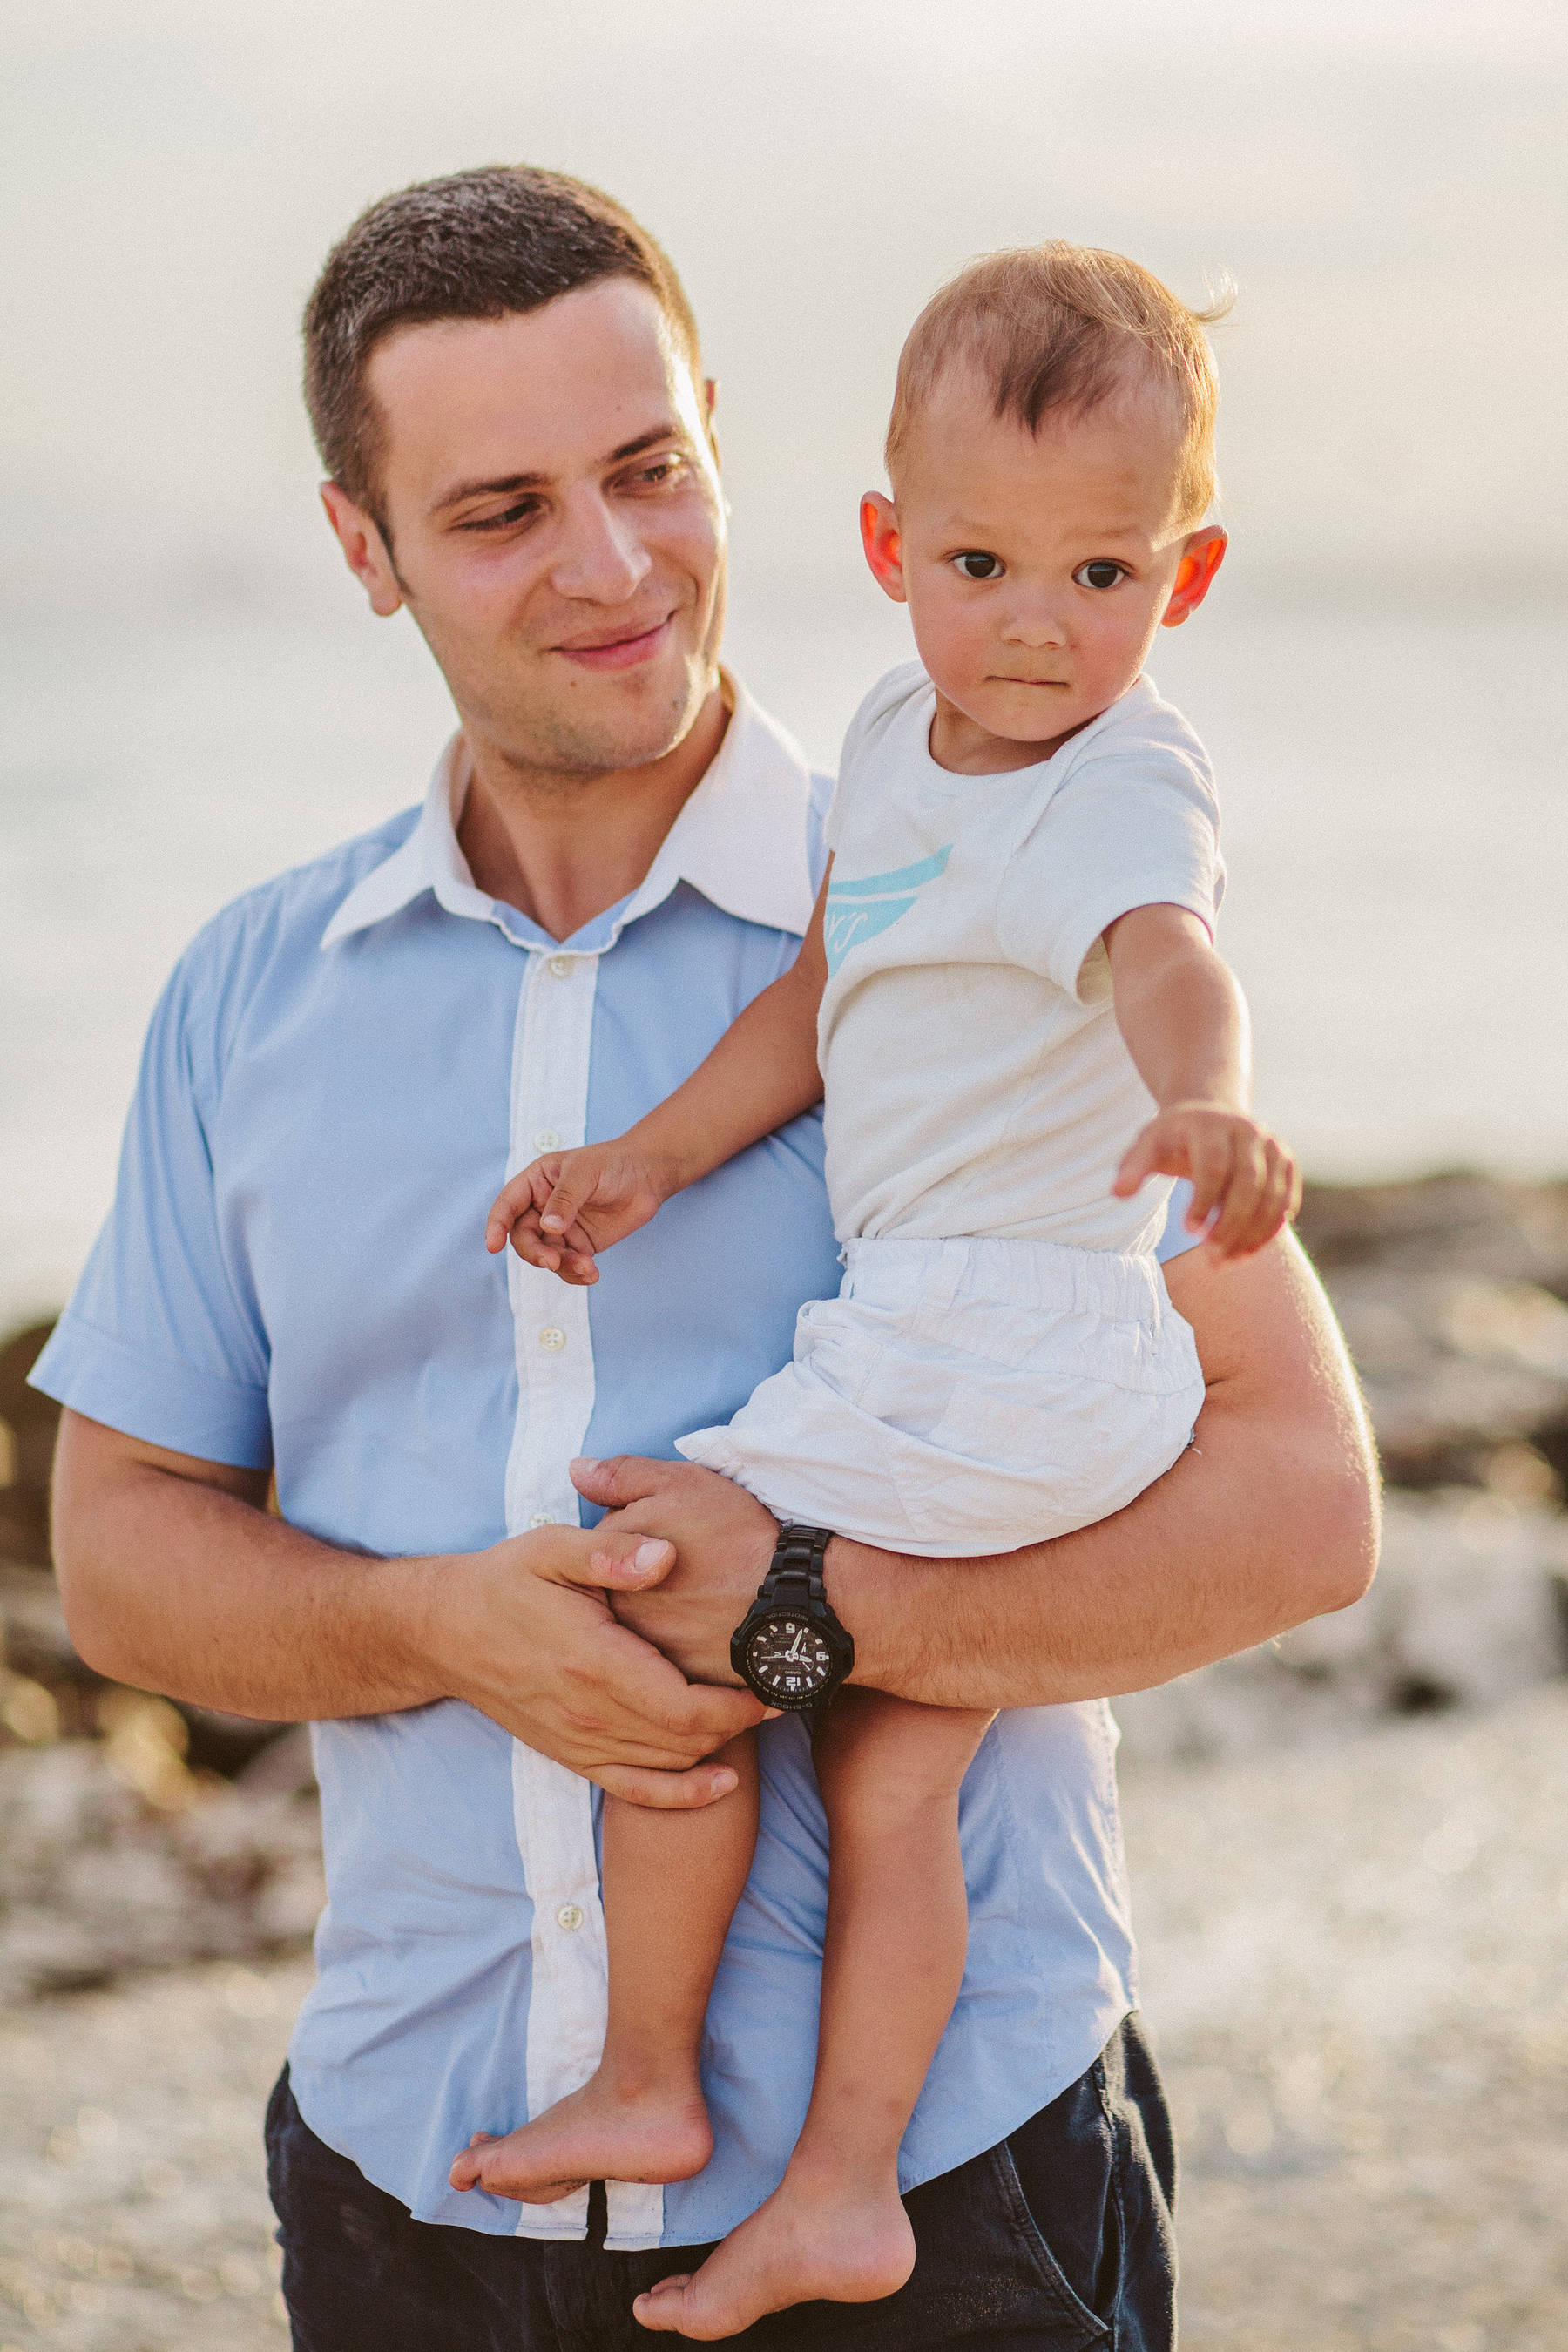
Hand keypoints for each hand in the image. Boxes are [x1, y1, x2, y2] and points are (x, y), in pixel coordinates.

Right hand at [430, 1521, 766, 1804]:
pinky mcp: (573, 1755)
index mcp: (594, 1663)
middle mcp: (589, 1715)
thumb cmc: (506, 1581)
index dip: (741, 1699)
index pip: (687, 1705)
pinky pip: (636, 1791)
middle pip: (688, 1740)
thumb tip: (666, 1555)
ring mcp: (580, 1742)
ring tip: (762, 1710)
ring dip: (721, 1746)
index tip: (777, 1669)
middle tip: (787, 1685)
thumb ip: (610, 1552)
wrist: (447, 1632)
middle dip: (745, 1719)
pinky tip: (720, 1780)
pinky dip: (682, 1794)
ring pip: (669, 1766)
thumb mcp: (551, 1549)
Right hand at [485, 1145, 675, 1284]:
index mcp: (535, 1182)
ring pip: (546, 1255)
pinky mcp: (580, 1246)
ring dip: (561, 1266)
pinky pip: (568, 1266)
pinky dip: (576, 1274)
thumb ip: (565, 1199)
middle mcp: (541, 1208)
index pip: (507, 1205)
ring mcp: (560, 1229)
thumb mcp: (585, 1172)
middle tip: (553, 1262)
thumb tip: (548, 1228)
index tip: (493, 1245)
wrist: (648, 1176)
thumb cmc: (613, 1163)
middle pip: (523, 1237)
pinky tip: (592, 1275)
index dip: (496, 1225)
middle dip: (535, 1253)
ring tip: (587, 1267)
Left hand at [569, 1456, 779, 1686]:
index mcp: (609, 1569)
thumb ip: (621, 1477)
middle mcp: (618, 1618)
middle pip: (617, 1593)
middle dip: (643, 1580)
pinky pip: (669, 1664)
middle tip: (690, 1569)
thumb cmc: (736, 1535)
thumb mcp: (678, 1484)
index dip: (638, 1537)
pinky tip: (709, 1630)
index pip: (600, 1552)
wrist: (794, 1597)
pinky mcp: (678, 1684)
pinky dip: (684, 1648)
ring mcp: (646, 1656)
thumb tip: (577, 1470)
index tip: (672, 1535)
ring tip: (703, 1598)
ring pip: (641, 1631)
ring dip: (663, 1615)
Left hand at [1112, 1104, 1300, 1259]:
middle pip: (1248, 1182)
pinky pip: (1286, 1200)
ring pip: (1272, 1195)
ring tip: (1226, 1262)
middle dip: (1231, 1223)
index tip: (1188, 1232)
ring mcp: (1271, 1145)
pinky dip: (1270, 1229)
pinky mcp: (1286, 1161)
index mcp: (1210, 1125)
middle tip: (1211, 1257)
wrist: (1209, 1115)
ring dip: (1252, 1234)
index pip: (1213, 1166)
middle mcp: (1247, 1131)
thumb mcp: (1147, 1145)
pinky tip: (1247, 1252)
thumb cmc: (1172, 1138)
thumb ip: (1133, 1167)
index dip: (1203, 1201)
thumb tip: (1118, 1193)